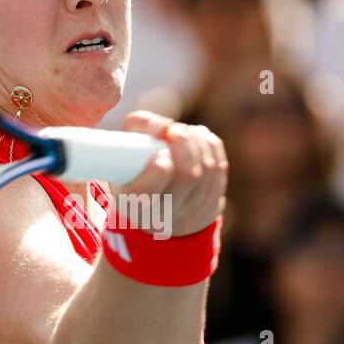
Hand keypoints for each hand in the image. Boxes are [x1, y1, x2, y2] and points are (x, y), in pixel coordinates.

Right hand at [117, 111, 226, 236]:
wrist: (155, 205)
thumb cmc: (135, 167)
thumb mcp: (123, 150)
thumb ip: (138, 129)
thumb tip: (165, 127)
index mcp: (133, 205)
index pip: (145, 196)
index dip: (156, 176)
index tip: (161, 156)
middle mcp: (163, 216)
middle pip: (188, 177)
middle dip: (185, 146)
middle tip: (176, 130)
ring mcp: (191, 214)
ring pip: (208, 169)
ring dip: (198, 142)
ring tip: (185, 131)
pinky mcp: (211, 206)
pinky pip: (219, 167)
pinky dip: (210, 146)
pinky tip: (199, 138)